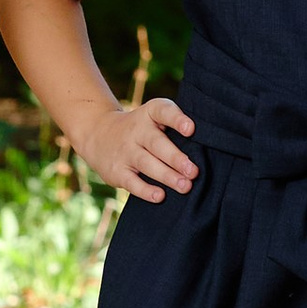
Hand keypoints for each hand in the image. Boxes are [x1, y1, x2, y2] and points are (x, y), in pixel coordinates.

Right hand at [79, 95, 198, 200]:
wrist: (98, 134)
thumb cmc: (141, 129)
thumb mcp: (153, 118)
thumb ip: (175, 127)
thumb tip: (208, 149)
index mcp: (149, 114)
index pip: (162, 111)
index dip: (176, 119)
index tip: (191, 129)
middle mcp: (136, 131)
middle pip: (156, 143)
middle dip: (175, 158)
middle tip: (194, 171)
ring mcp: (125, 151)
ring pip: (146, 163)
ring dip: (167, 176)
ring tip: (185, 186)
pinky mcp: (117, 171)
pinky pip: (132, 182)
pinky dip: (145, 190)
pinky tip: (160, 196)